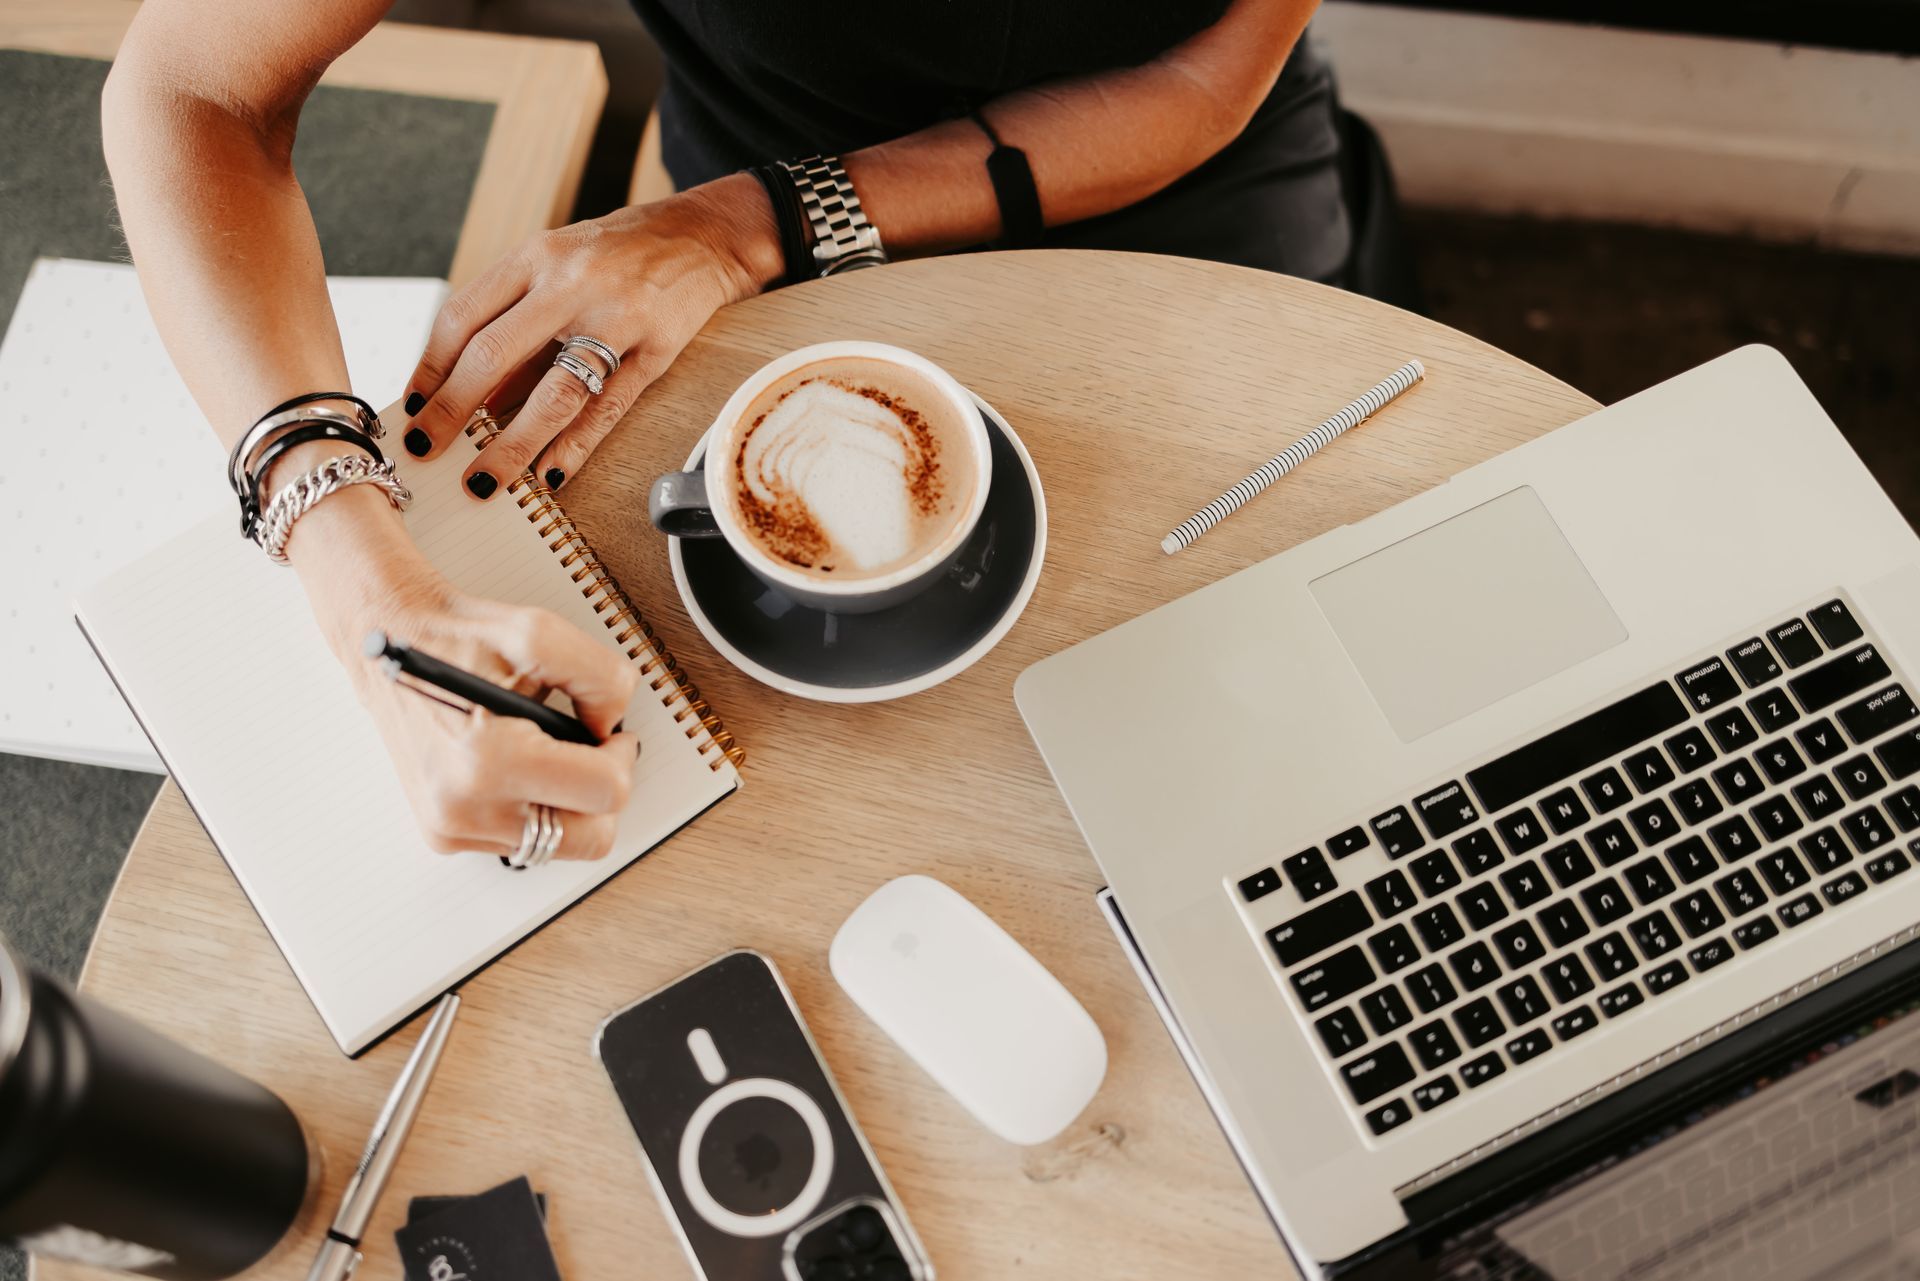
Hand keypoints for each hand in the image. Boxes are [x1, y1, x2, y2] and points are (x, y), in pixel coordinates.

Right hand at [324, 570, 643, 859]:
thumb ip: (601, 679)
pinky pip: (523, 840)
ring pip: (560, 843)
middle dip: (602, 790)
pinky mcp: (445, 835)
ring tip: (544, 751)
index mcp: (488, 761)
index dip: (623, 757)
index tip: (614, 736)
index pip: (604, 792)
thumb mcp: (541, 633)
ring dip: (568, 801)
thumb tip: (613, 726)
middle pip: (591, 838)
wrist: (387, 642)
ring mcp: (452, 828)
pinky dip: (534, 807)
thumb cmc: (457, 639)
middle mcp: (465, 807)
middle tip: (592, 749)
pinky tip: (516, 766)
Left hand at [398, 173, 781, 496]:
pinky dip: (575, 447)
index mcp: (535, 256)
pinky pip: (608, 408)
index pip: (463, 316)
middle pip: (494, 354)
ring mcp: (617, 316)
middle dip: (452, 411)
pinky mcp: (657, 348)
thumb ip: (518, 322)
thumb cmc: (620, 253)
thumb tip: (476, 398)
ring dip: (511, 444)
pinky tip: (550, 475)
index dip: (431, 368)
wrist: (702, 235)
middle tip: (426, 451)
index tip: (413, 408)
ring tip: (484, 480)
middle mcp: (570, 283)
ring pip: (553, 392)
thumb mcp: (557, 266)